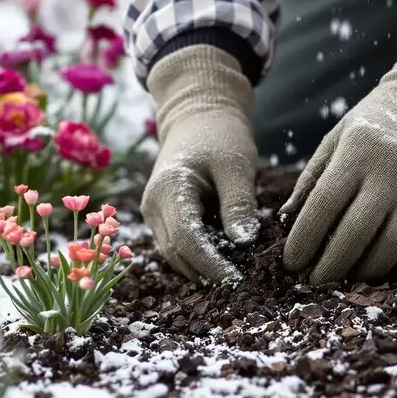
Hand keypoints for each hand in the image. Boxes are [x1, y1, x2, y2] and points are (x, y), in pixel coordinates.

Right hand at [142, 45, 257, 283]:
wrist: (198, 114)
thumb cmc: (220, 134)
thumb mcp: (236, 166)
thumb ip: (239, 205)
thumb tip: (243, 244)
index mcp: (169, 189)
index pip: (186, 240)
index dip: (210, 265)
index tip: (238, 280)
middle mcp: (153, 205)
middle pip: (176, 254)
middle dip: (207, 272)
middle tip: (242, 283)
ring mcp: (153, 213)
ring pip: (175, 255)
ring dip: (202, 268)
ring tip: (235, 273)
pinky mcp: (162, 217)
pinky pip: (177, 245)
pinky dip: (198, 256)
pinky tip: (224, 258)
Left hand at [280, 22, 396, 283]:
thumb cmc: (371, 126)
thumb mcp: (334, 140)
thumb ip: (311, 181)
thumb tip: (286, 223)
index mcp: (357, 154)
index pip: (324, 205)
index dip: (304, 240)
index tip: (291, 263)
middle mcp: (392, 174)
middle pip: (357, 232)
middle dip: (331, 265)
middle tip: (315, 281)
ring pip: (393, 246)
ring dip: (366, 270)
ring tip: (346, 277)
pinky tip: (382, 267)